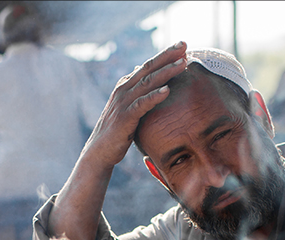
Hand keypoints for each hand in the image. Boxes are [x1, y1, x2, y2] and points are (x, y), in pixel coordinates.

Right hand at [83, 42, 188, 169]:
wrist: (100, 151)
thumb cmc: (117, 131)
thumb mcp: (128, 108)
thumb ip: (136, 92)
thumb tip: (141, 72)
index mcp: (126, 85)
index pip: (148, 66)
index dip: (165, 55)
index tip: (182, 46)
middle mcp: (124, 89)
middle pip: (148, 67)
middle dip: (167, 55)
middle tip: (184, 44)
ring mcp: (124, 102)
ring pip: (148, 82)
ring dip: (166, 72)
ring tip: (182, 64)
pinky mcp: (125, 117)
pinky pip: (142, 104)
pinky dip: (155, 96)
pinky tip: (167, 90)